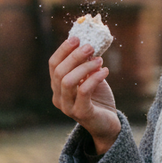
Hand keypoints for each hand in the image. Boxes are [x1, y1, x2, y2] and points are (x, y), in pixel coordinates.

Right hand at [49, 36, 119, 153]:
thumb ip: (87, 64)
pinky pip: (83, 91)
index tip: (76, 38)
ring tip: (100, 60)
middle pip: (59, 72)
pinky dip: (94, 78)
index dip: (63, 50)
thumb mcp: (91, 77)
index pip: (53, 64)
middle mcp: (58, 97)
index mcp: (57, 87)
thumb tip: (88, 43)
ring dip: (84, 67)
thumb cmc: (98, 99)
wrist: (108, 124)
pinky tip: (105, 71)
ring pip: (68, 81)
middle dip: (74, 56)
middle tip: (90, 46)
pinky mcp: (81, 113)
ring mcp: (68, 107)